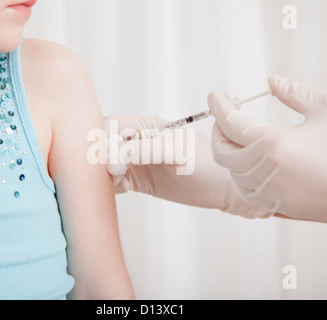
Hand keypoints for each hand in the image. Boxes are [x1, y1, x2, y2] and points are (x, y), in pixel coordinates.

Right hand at [104, 114, 271, 217]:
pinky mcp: (138, 181)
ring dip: (105, 173)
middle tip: (117, 172)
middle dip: (103, 157)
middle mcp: (137, 142)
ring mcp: (136, 162)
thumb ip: (145, 150)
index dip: (105, 137)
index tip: (111, 156)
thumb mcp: (176, 151)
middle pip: (105, 144)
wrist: (222, 186)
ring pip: (106, 164)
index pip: (113, 124)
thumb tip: (114, 156)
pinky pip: (114, 181)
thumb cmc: (206, 161)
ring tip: (120, 182)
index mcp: (145, 126)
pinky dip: (111, 185)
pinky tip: (124, 189)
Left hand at [209, 75, 326, 225]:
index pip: (230, 123)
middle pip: (221, 151)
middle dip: (218, 131)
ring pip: (231, 172)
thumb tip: (271, 82)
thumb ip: (294, 93)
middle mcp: (263, 170)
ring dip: (229, 153)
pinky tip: (250, 163)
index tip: (214, 96)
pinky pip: (245, 190)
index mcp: (273, 143)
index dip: (218, 106)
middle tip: (225, 117)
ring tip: (239, 137)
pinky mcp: (276, 206)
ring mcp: (268, 192)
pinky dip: (240, 174)